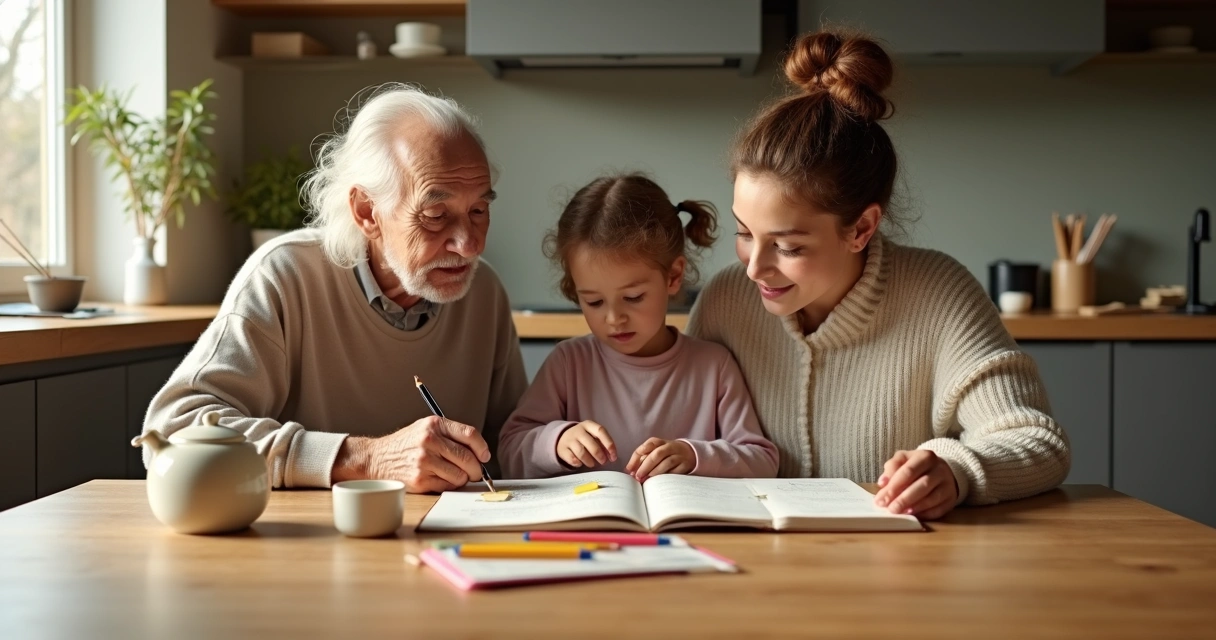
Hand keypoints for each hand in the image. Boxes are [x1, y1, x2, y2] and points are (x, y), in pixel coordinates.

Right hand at [331, 416, 489, 493]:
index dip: (482, 447)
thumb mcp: (426, 428)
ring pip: (460, 475)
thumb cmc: (406, 444)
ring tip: (454, 475)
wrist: (377, 458)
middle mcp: (430, 441)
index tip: (485, 456)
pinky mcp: (420, 479)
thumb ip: (451, 435)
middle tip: (476, 472)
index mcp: (434, 425)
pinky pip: (448, 485)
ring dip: (462, 478)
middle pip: (468, 458)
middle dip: (476, 469)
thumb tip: (480, 452)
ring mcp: (425, 461)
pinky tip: (441, 479)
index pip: (469, 434)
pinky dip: (450, 485)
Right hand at [556, 421, 617, 468]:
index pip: (601, 431)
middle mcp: (578, 430)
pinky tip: (580, 463)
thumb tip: (612, 456)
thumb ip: (603, 444)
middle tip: (603, 462)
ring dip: (589, 461)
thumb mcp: (593, 436)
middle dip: (600, 455)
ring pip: (581, 452)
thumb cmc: (584, 438)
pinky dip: (578, 463)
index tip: (613, 456)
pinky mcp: (562, 449)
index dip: (609, 444)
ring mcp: (569, 439)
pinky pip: (572, 459)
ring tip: (592, 464)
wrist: (563, 438)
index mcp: (589, 425)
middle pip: (591, 443)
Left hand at [626, 438, 695, 480]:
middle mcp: (670, 446)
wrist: (689, 453)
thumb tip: (629, 471)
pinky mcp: (685, 465)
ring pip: (667, 462)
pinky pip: (676, 471)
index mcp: (660, 442)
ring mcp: (679, 456)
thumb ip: (641, 459)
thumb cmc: (665, 454)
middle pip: (657, 454)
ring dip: (655, 472)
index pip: (648, 445)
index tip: (629, 469)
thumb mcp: (654, 452)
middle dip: (646, 466)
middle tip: (638, 476)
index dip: (637, 456)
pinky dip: (666, 477)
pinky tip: (658, 482)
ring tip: (646, 480)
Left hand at [873, 450, 957, 519]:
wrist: (941, 470)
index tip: (881, 499)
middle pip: (921, 485)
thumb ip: (892, 468)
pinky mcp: (951, 499)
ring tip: (901, 513)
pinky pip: (939, 509)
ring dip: (915, 507)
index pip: (908, 471)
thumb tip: (883, 483)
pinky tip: (914, 516)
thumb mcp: (903, 459)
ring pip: (932, 498)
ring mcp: (948, 485)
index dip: (894, 486)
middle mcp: (939, 469)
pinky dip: (926, 514)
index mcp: (925, 456)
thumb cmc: (917, 466)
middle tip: (891, 509)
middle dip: (904, 499)